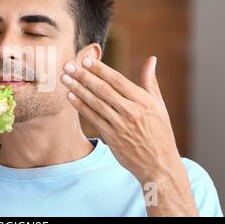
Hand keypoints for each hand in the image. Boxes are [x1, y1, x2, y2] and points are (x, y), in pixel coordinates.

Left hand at [61, 55, 197, 215]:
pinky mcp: (111, 137)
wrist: (159, 164)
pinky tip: (70, 96)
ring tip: (64, 78)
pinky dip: (81, 106)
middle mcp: (131, 112)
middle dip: (83, 76)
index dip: (100, 69)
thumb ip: (151, 82)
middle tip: (68, 65)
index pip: (117, 80)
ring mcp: (120, 125)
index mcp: (144, 101)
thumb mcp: (159, 106)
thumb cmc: (160, 132)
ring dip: (77, 89)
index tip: (85, 60)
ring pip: (95, 103)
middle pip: (102, 90)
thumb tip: (151, 59)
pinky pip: (93, 118)